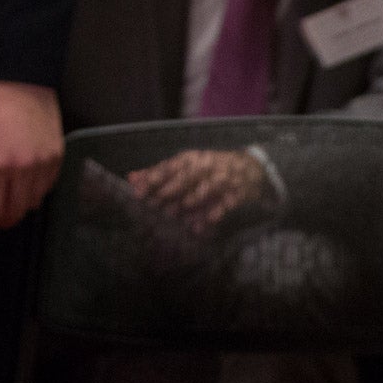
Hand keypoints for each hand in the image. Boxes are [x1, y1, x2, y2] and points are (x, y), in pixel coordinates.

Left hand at [0, 80, 63, 229]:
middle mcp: (23, 167)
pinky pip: (48, 185)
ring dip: (22, 207)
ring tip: (13, 205)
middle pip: (16, 209)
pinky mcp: (57, 156)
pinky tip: (27, 188)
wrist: (22, 83)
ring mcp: (43, 162)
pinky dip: (37, 191)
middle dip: (5, 219)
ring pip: (35, 201)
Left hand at [125, 147, 270, 233]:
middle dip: (171, 189)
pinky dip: (217, 212)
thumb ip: (159, 173)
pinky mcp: (239, 192)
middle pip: (188, 175)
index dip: (154, 178)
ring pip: (208, 187)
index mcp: (193, 159)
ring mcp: (225, 178)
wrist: (251, 168)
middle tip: (156, 203)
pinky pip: (228, 203)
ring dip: (193, 199)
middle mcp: (208, 165)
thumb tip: (131, 178)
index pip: (171, 166)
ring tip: (178, 214)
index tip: (139, 191)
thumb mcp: (185, 167)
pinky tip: (205, 223)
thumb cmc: (210, 169)